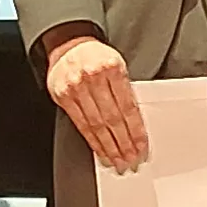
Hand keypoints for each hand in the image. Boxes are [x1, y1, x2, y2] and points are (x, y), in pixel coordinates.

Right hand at [43, 31, 152, 172]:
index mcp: (113, 67)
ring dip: (109, 148)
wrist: (69, 44)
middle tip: (132, 161)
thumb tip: (136, 123)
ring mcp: (76, 87)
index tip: (142, 147)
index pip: (128, 107)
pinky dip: (93, 142)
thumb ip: (124, 90)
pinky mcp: (63, 97)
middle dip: (124, 144)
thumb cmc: (96, 56)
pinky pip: (81, 125)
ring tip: (119, 162)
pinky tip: (102, 153)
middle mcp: (93, 77)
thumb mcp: (117, 64)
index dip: (136, 131)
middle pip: (112, 119)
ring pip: (96, 125)